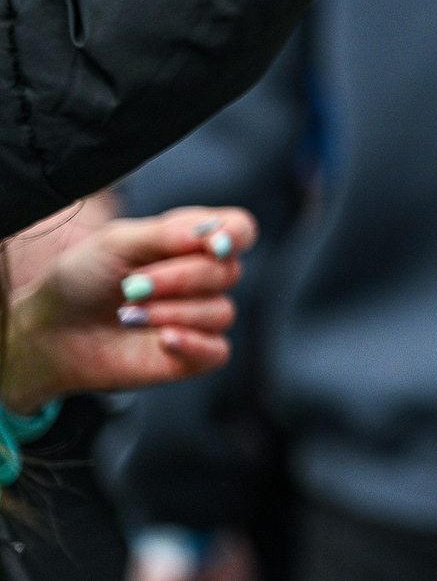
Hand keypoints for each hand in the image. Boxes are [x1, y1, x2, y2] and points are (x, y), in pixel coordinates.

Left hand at [3, 207, 254, 411]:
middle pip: (228, 272)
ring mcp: (198, 317)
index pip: (239, 230)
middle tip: (132, 286)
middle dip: (179, 279)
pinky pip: (217, 351)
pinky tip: (163, 341)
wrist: (48, 332)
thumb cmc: (80, 280)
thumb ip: (166, 234)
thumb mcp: (115, 242)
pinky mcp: (191, 356)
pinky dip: (193, 344)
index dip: (233, 235)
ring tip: (129, 316)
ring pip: (221, 312)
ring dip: (173, 313)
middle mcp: (201, 278)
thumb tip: (215, 238)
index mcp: (190, 242)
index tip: (211, 245)